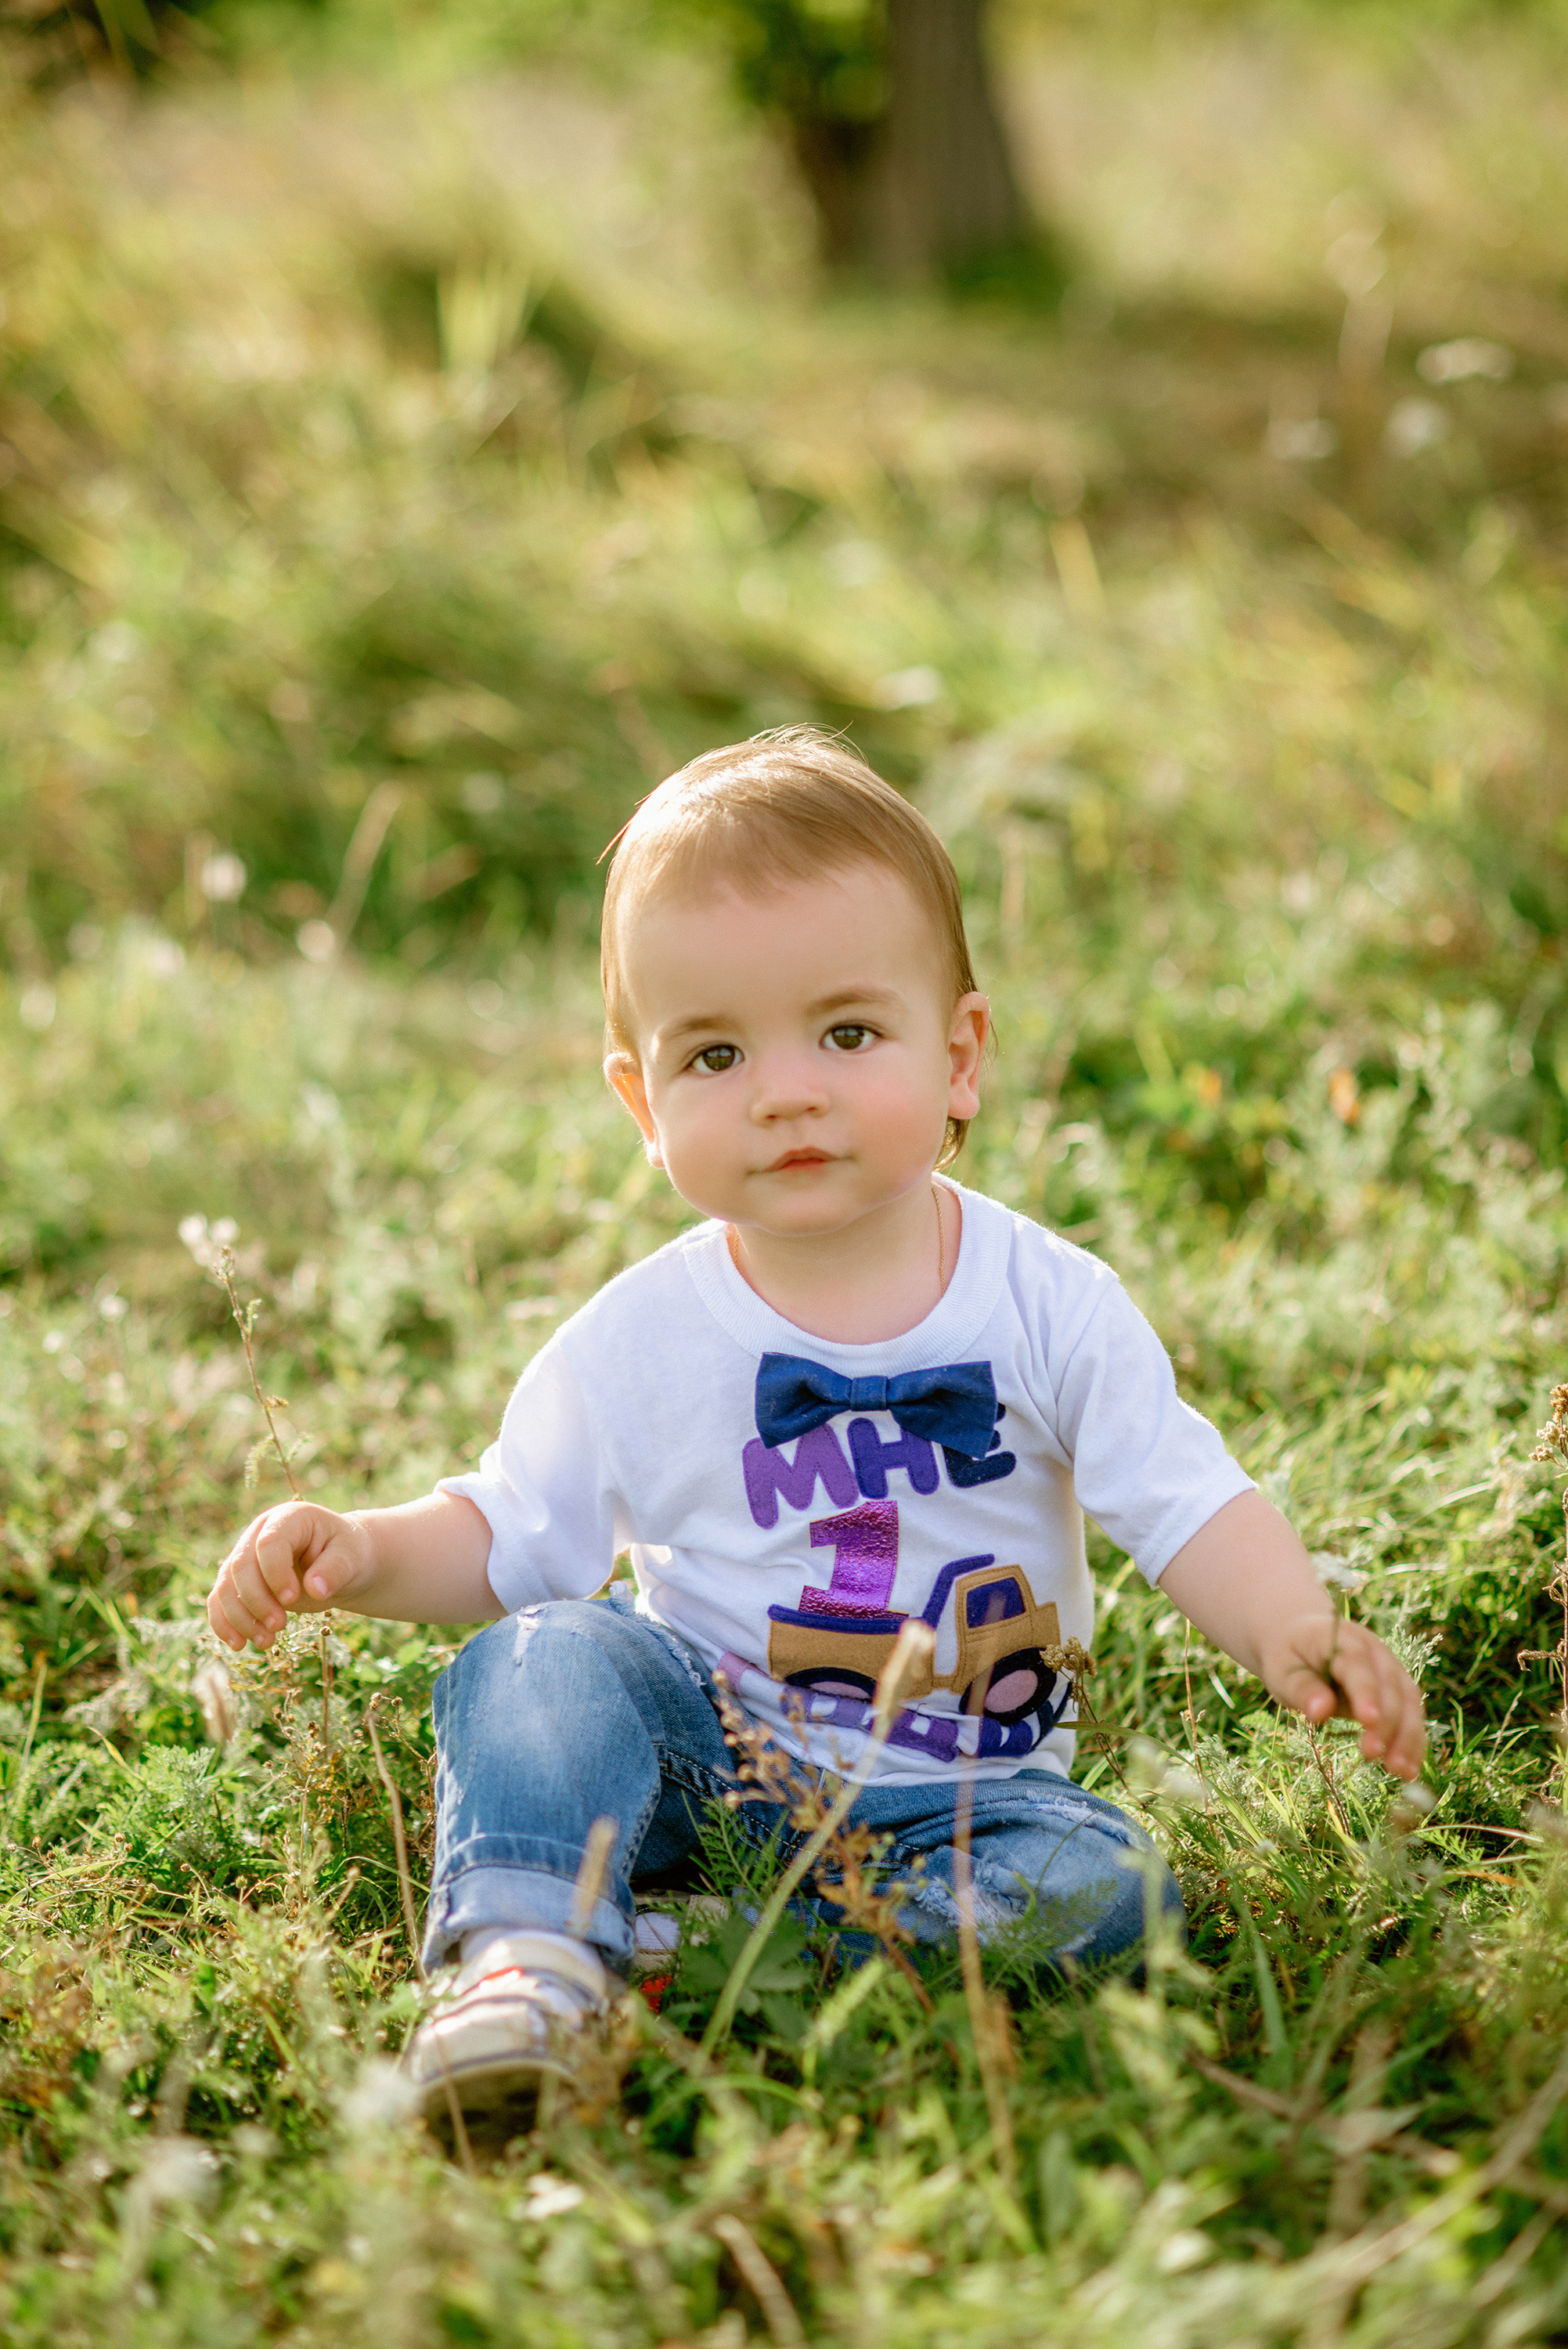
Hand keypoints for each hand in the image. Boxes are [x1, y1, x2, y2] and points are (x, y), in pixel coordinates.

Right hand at [207, 1502, 374, 1651]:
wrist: (341, 1564)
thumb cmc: (348, 1555)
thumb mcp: (351, 1558)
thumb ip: (335, 1569)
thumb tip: (315, 1589)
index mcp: (289, 1518)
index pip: (269, 1543)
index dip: (274, 1573)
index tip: (291, 1599)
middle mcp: (260, 1533)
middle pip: (241, 1567)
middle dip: (257, 1600)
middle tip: (279, 1626)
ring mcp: (246, 1556)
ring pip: (226, 1586)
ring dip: (240, 1618)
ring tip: (266, 1642)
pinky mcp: (239, 1581)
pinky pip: (220, 1601)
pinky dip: (225, 1623)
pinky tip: (239, 1644)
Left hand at [1259, 1612, 1425, 1780]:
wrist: (1302, 1641)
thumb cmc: (1290, 1659)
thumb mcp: (1282, 1671)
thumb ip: (1301, 1689)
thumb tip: (1319, 1712)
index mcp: (1340, 1638)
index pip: (1358, 1665)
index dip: (1366, 1692)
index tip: (1369, 1721)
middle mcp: (1373, 1650)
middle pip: (1388, 1685)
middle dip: (1386, 1722)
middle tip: (1372, 1755)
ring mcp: (1389, 1668)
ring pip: (1408, 1701)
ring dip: (1407, 1737)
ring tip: (1400, 1772)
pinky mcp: (1397, 1688)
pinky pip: (1410, 1714)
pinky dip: (1412, 1741)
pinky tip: (1408, 1769)